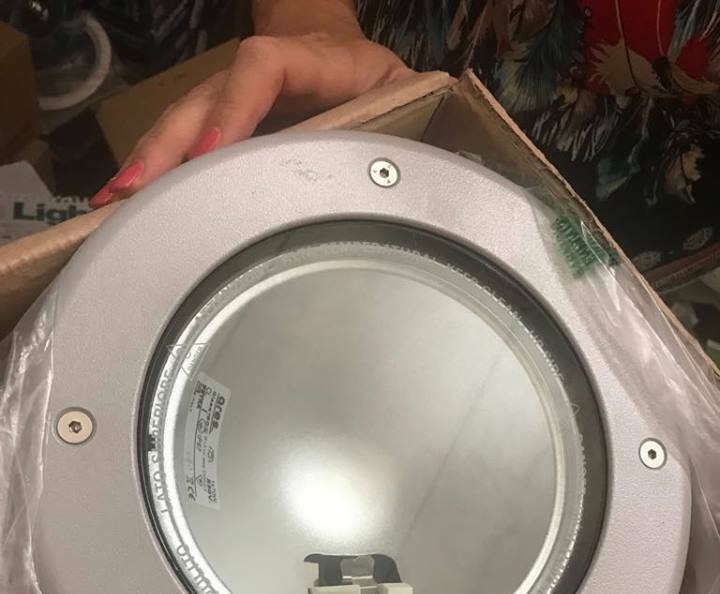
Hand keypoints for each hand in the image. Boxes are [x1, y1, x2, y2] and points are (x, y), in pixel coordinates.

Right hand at [90, 31, 412, 205]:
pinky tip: (124, 197)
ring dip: (148, 160)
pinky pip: (181, 141)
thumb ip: (396, 119)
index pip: (261, 67)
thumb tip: (391, 167)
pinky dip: (154, 169)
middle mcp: (258, 75)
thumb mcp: (399, 94)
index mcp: (309, 62)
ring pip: (182, 121)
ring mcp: (231, 96)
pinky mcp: (218, 121)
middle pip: (203, 99)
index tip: (212, 153)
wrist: (343, 58)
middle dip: (169, 146)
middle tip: (140, 189)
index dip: (234, 107)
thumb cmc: (373, 83)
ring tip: (116, 199)